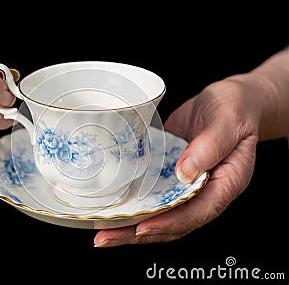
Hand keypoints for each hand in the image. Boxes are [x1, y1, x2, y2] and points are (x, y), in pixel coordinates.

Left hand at [94, 77, 259, 246]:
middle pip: (172, 221)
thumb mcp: (228, 121)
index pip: (198, 212)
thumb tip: (185, 173)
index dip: (170, 223)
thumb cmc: (235, 108)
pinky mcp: (169, 173)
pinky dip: (133, 202)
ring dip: (131, 223)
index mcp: (225, 183)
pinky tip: (113, 205)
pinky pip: (152, 193)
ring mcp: (184, 184)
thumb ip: (210, 146)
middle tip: (106, 238)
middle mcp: (203, 190)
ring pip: (159, 211)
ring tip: (103, 230)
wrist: (227, 99)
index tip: (143, 227)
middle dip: (138, 232)